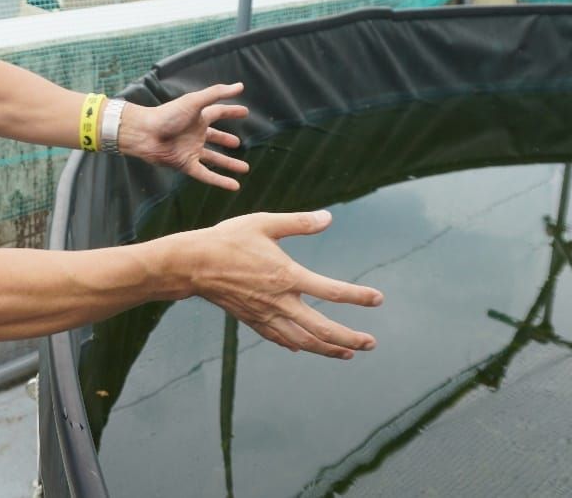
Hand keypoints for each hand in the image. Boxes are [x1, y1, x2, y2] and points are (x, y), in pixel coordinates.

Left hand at [119, 82, 249, 189]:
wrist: (145, 133)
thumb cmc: (168, 115)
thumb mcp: (194, 101)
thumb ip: (217, 93)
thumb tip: (240, 86)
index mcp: (198, 117)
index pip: (219, 112)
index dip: (231, 112)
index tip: (245, 112)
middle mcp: (195, 134)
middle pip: (215, 137)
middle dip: (226, 140)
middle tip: (238, 143)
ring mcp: (191, 150)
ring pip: (214, 159)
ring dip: (228, 164)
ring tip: (245, 168)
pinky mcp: (186, 165)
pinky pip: (207, 175)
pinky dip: (221, 181)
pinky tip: (234, 186)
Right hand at [184, 209, 381, 358]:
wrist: (193, 264)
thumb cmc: (228, 239)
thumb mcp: (265, 223)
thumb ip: (299, 222)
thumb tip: (328, 217)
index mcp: (287, 276)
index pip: (332, 291)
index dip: (358, 296)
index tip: (378, 299)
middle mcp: (280, 302)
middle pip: (323, 329)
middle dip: (350, 338)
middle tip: (371, 343)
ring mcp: (266, 316)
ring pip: (304, 341)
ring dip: (328, 349)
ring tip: (347, 353)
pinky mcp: (253, 321)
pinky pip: (280, 339)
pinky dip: (297, 345)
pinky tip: (304, 347)